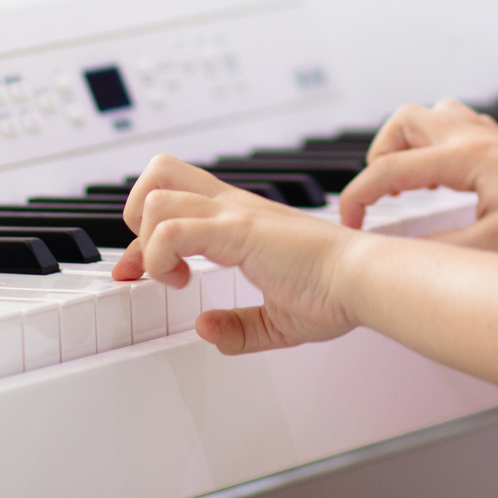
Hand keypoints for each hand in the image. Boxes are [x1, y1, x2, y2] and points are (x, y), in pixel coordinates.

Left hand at [111, 155, 368, 354]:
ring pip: (156, 196)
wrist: (362, 280)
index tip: (135, 272)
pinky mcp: (237, 230)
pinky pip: (171, 231)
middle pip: (159, 169)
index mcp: (240, 219)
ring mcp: (234, 215)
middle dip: (135, 212)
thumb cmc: (335, 292)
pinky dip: (158, 258)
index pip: (172, 201)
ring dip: (147, 242)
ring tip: (170, 274)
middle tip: (148, 256)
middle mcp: (232, 207)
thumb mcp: (277, 321)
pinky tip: (179, 281)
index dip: (141, 240)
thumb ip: (240, 327)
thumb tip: (206, 328)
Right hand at [338, 99, 497, 256]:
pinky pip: (456, 126)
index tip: (347, 229)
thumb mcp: (495, 249)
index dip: (358, 198)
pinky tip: (445, 178)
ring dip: (408, 143)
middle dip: (380, 157)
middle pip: (404, 122)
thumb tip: (395, 262)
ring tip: (406, 182)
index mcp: (464, 157)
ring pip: (431, 117)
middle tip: (379, 198)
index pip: (389, 169)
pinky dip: (437, 145)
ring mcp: (490, 138)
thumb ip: (439, 253)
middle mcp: (472, 138)